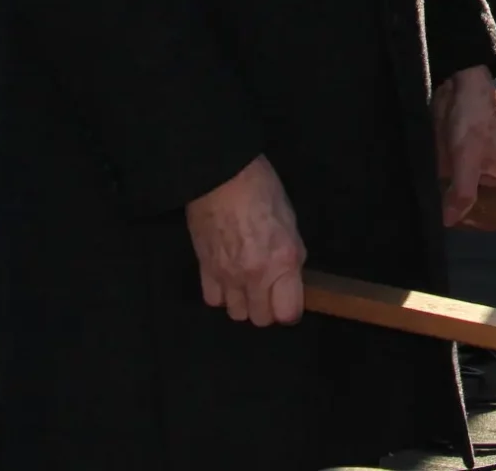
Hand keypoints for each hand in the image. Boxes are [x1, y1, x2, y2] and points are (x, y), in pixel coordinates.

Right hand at [185, 156, 304, 327]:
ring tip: (248, 284)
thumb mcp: (291, 221)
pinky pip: (214, 300)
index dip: (291, 309)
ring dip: (245, 302)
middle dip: (268, 308)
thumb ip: (291, 255)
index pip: (287, 314)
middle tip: (270, 289)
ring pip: (237, 314)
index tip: (291, 299)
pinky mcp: (203, 270)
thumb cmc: (263, 190)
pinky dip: (222, 294)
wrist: (221, 176)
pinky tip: (228, 278)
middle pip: (261, 319)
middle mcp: (254, 275)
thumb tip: (291, 277)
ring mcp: (226, 275)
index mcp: (282, 261)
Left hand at [433, 65, 495, 226]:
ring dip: (444, 201)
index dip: (478, 223)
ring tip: (428, 208)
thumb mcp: (468, 159)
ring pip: (459, 198)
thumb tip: (449, 222)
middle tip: (436, 218)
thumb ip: (462, 193)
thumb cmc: (473, 121)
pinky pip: (447, 185)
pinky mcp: (456, 164)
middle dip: (457, 213)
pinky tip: (426, 194)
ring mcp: (474, 172)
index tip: (455, 225)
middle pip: (476, 208)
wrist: (458, 84)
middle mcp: (494, 179)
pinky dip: (437, 188)